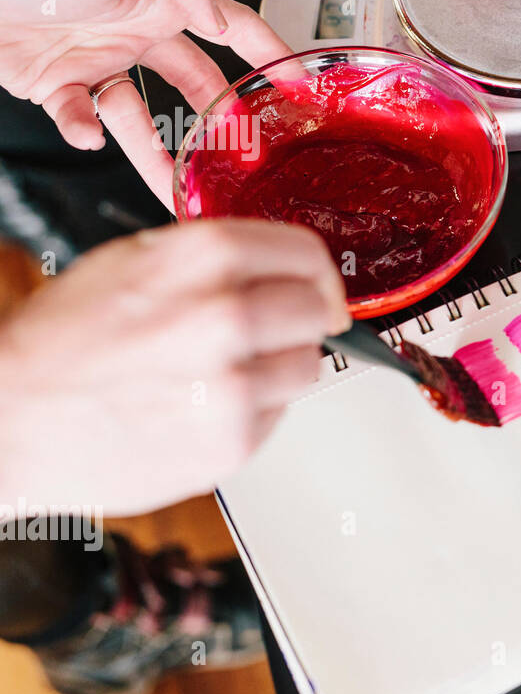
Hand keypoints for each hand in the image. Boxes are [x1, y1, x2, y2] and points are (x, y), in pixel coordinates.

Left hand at [0, 0, 290, 206]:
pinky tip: (89, 134)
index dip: (271, 54)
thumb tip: (226, 21)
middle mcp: (136, 31)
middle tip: (244, 152)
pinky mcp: (60, 86)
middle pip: (197, 84)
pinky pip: (86, 120)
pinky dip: (87, 132)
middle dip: (224, 120)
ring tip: (178, 184)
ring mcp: (100, 61)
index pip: (233, 27)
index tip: (301, 84)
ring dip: (161, 154)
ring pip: (144, 119)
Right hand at [0, 220, 350, 515]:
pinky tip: (208, 403)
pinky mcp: (232, 441)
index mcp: (202, 258)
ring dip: (282, 363)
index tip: (314, 283)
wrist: (10, 422)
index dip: (314, 270)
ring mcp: (233, 384)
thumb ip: (208, 256)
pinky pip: (278, 413)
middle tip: (278, 326)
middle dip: (302, 315)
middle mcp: (224, 316)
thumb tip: (272, 263)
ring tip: (232, 367)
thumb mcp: (130, 261)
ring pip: (308, 363)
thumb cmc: (60, 343)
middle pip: (318, 308)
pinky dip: (255, 408)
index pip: (305, 252)